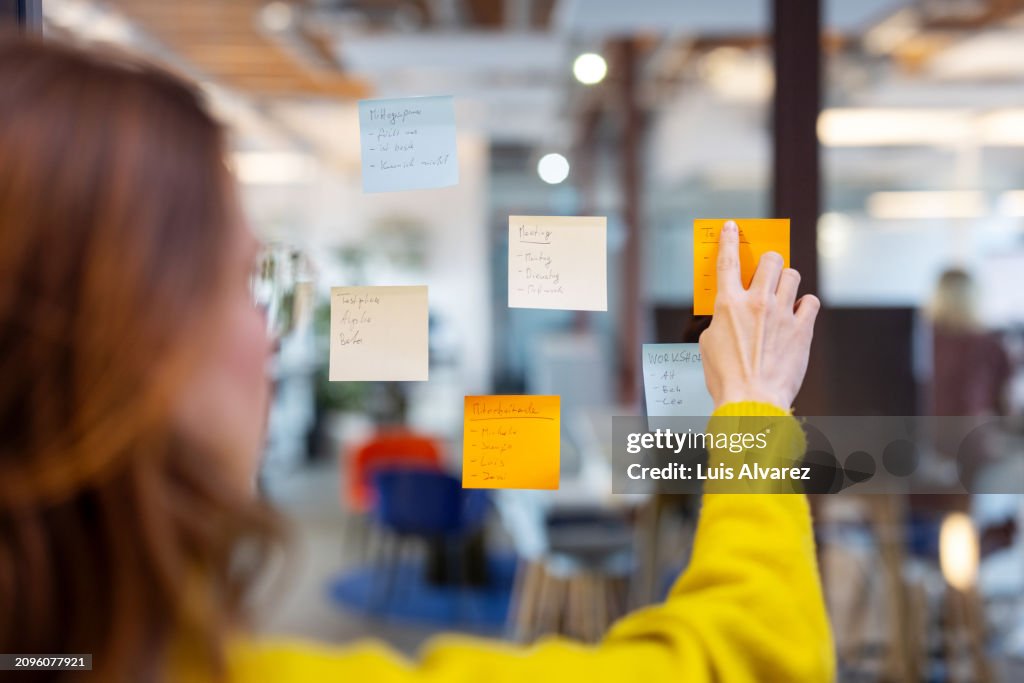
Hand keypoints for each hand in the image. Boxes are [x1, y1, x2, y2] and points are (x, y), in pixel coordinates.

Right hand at [699, 220, 819, 409]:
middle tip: (767, 270)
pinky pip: (811, 302)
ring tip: (783, 294)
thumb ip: (719, 321)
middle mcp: (757, 303)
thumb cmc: (726, 378)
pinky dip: (804, 305)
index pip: (728, 261)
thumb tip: (729, 314)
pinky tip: (798, 314)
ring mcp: (782, 314)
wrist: (752, 401)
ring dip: (787, 282)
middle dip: (770, 261)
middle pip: (772, 260)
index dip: (729, 240)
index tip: (731, 227)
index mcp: (728, 305)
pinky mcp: (802, 330)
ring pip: (792, 276)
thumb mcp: (708, 344)